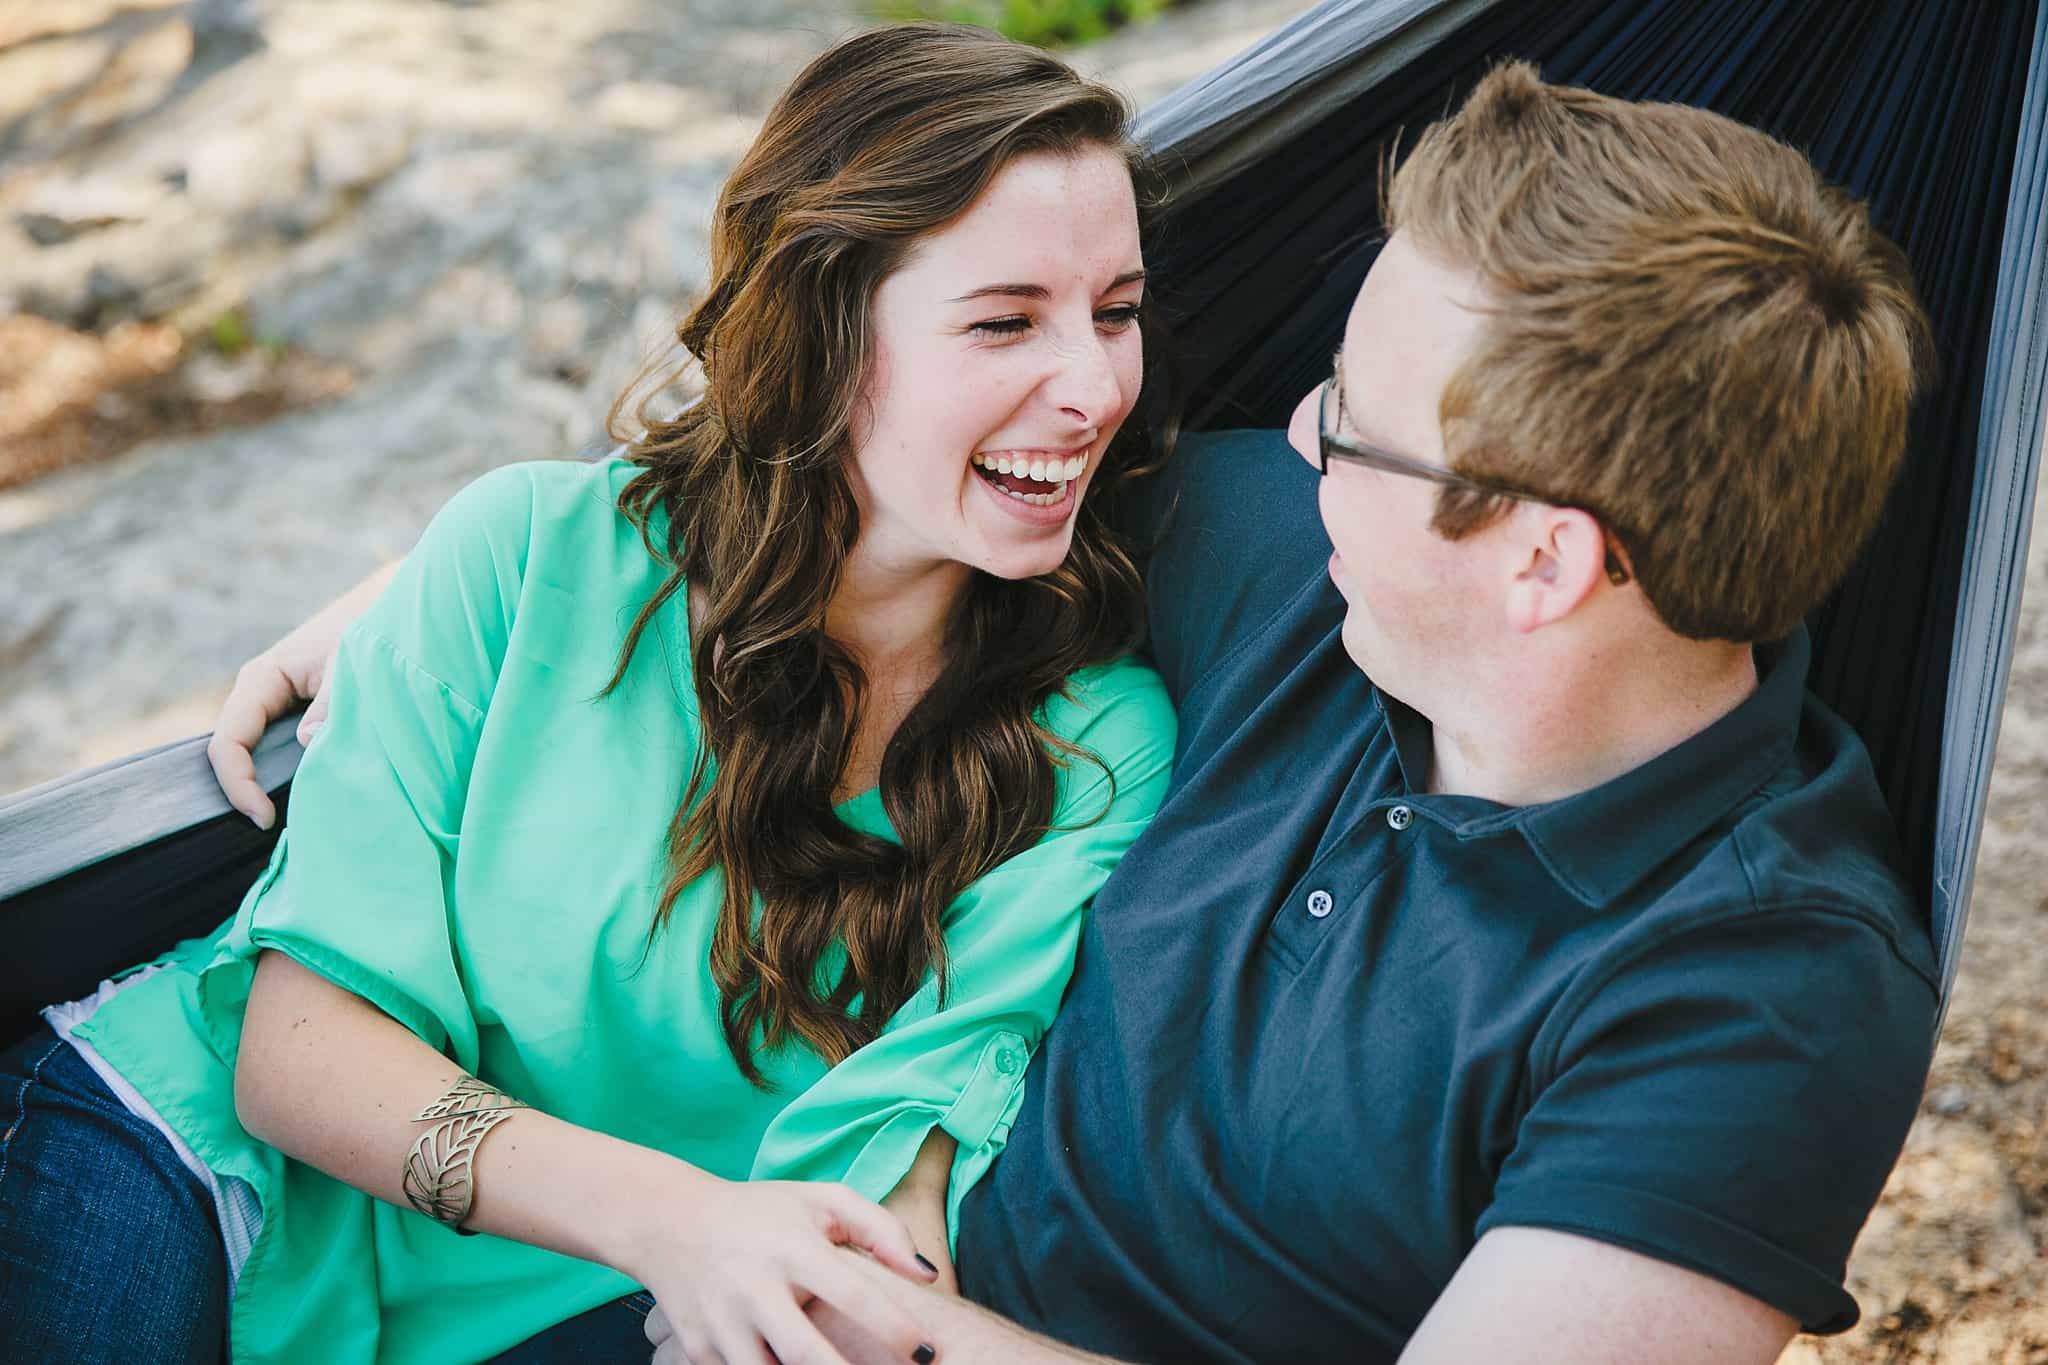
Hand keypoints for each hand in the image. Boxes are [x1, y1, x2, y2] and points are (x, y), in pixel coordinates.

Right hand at [207, 561, 397, 827]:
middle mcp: (261, 694)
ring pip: (259, 756)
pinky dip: (292, 775)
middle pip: (236, 754)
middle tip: (278, 829)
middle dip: (249, 793)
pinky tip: (316, 795)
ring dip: (271, 786)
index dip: (238, 783)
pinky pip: (283, 752)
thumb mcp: (353, 662)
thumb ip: (333, 704)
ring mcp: (279, 706)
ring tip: (296, 820)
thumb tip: (308, 743)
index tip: (266, 817)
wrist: (394, 607)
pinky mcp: (301, 716)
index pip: (229, 740)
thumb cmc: (371, 627)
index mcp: (261, 678)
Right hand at [632, 1176, 939, 1364]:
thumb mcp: (822, 1201)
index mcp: (791, 1247)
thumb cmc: (762, 1213)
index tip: (928, 1352)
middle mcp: (754, 1287)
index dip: (895, 1327)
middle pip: (805, 1352)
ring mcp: (722, 1323)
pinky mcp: (700, 1349)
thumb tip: (928, 1276)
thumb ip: (881, 1230)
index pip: (851, 1292)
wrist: (669, 1223)